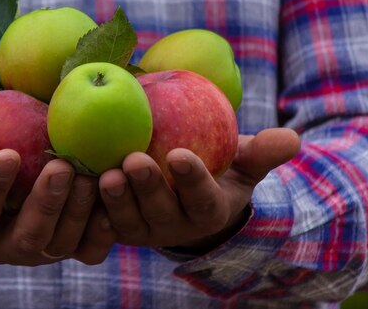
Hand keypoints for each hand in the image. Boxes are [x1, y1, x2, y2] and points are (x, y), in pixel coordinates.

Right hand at [0, 132, 114, 267]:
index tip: (7, 155)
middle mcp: (3, 246)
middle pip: (30, 237)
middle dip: (48, 203)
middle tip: (63, 164)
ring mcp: (37, 247)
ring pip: (63, 243)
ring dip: (81, 212)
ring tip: (95, 173)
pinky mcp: (64, 244)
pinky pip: (88, 248)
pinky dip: (104, 227)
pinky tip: (116, 192)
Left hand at [98, 128, 300, 249]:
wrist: (183, 193)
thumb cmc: (218, 170)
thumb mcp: (243, 163)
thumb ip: (262, 153)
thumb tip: (290, 139)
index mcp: (206, 210)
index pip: (201, 199)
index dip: (191, 180)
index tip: (180, 156)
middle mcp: (172, 225)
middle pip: (159, 211)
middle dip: (147, 188)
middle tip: (134, 160)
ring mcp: (141, 228)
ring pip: (126, 219)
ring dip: (115, 199)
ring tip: (106, 174)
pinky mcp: (114, 226)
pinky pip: (99, 219)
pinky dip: (89, 202)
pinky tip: (76, 177)